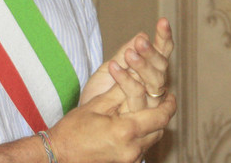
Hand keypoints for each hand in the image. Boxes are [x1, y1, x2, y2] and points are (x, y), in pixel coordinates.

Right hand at [47, 83, 175, 162]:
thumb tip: (137, 75)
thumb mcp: (96, 105)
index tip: (171, 95)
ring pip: (152, 140)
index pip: (159, 117)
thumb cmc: (73, 129)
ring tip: (149, 112)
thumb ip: (119, 92)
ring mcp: (129, 159)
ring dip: (153, 126)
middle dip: (163, 115)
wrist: (59, 155)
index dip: (169, 105)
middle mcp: (132, 148)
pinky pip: (142, 148)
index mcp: (126, 130)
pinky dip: (143, 136)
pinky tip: (134, 127)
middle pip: (159, 130)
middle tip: (163, 101)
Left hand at [79, 18, 173, 109]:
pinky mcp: (138, 115)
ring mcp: (148, 102)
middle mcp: (153, 87)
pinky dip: (125, 80)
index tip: (163, 21)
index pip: (162, 53)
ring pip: (155, 82)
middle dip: (152, 53)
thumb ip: (123, 54)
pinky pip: (136, 95)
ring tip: (128, 53)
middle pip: (162, 67)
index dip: (164, 38)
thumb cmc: (100, 93)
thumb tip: (142, 35)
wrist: (85, 117)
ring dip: (142, 65)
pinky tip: (114, 67)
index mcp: (149, 73)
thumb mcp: (110, 68)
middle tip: (140, 41)